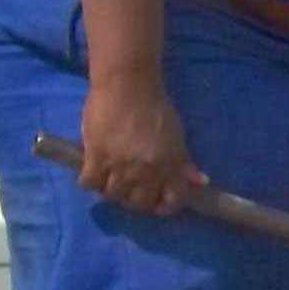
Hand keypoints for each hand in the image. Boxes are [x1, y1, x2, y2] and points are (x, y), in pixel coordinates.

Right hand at [75, 72, 205, 214]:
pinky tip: (93, 170)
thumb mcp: (176, 134)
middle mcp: (148, 169)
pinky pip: (89, 183)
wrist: (127, 84)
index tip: (157, 202)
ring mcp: (121, 165)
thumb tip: (199, 182)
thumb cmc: (154, 106)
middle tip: (129, 188)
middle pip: (139, 203)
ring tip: (110, 178)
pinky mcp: (95, 156)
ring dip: (111, 190)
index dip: (165, 206)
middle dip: (135, 199)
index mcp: (171, 163)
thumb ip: (183, 160)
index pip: (173, 200)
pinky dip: (90, 180)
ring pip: (113, 195)